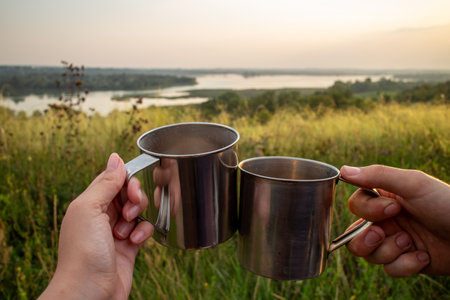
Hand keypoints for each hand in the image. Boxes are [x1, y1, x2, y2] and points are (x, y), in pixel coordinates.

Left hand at [39, 153, 153, 298]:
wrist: (90, 292)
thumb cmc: (83, 252)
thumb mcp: (89, 209)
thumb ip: (105, 183)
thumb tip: (116, 157)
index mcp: (89, 204)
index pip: (112, 180)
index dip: (126, 180)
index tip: (131, 188)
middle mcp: (102, 216)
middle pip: (127, 194)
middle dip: (135, 199)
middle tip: (131, 210)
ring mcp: (116, 232)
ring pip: (138, 211)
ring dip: (138, 217)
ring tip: (126, 231)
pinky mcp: (129, 247)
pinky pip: (143, 229)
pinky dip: (143, 232)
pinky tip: (135, 241)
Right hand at [341, 164, 449, 276]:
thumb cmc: (447, 204)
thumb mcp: (413, 184)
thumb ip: (377, 175)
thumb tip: (343, 170)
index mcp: (385, 198)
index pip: (355, 205)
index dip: (368, 210)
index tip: (394, 209)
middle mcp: (386, 221)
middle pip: (354, 235)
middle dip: (367, 238)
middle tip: (384, 233)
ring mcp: (395, 242)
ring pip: (369, 255)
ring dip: (389, 251)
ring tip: (411, 244)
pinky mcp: (406, 262)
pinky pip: (390, 269)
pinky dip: (406, 265)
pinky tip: (424, 257)